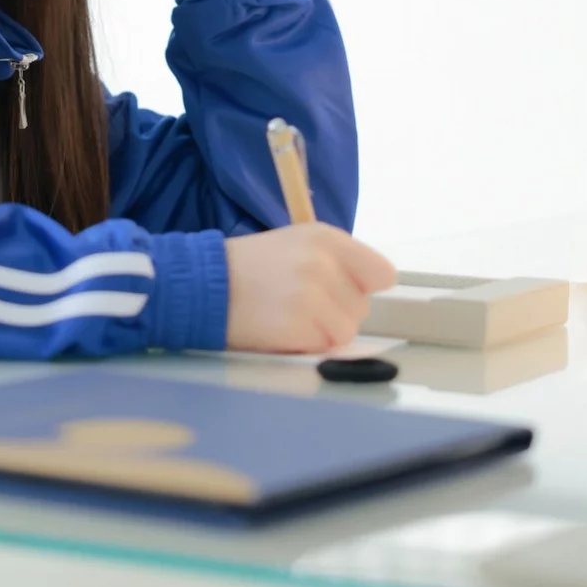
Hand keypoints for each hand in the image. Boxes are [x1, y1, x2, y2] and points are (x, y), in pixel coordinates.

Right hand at [224, 224, 397, 354]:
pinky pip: (323, 347)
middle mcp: (323, 263)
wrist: (206, 285)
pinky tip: (281, 330)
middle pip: (362, 307)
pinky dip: (305, 346)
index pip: (381, 273)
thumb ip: (337, 261)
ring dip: (322, 333)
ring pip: (345, 331)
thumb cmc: (253, 267)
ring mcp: (311, 295)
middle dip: (337, 313)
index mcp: (326, 238)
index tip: (343, 291)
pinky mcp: (298, 326)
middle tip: (302, 305)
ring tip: (291, 319)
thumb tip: (371, 290)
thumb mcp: (298, 244)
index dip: (364, 287)